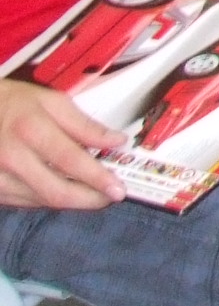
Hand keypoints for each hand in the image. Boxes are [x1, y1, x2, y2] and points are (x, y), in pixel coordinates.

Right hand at [0, 80, 125, 209]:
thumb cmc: (17, 104)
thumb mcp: (52, 102)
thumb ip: (84, 125)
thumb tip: (117, 141)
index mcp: (31, 130)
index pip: (70, 160)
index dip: (97, 178)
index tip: (118, 189)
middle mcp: (11, 158)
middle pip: (55, 191)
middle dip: (89, 199)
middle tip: (112, 197)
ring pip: (42, 201)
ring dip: (72, 201)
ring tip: (93, 193)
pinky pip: (27, 203)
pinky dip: (50, 199)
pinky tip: (66, 190)